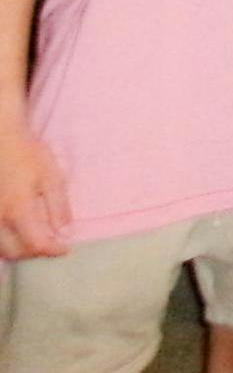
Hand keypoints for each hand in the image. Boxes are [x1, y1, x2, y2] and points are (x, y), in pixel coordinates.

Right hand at [0, 124, 70, 259]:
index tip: (65, 248)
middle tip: (51, 244)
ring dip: (17, 251)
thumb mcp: (51, 177)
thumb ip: (58, 207)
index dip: (53, 250)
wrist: (0, 139)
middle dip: (35, 253)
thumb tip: (65, 232)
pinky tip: (15, 234)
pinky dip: (3, 243)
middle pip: (15, 252)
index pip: (36, 244)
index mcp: (19, 209)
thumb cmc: (28, 154)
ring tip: (34, 239)